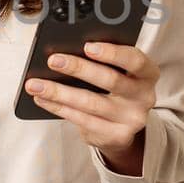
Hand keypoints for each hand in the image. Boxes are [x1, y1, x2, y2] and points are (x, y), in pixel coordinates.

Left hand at [25, 41, 157, 174]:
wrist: (123, 127)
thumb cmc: (116, 89)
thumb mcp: (119, 73)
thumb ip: (104, 61)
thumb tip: (68, 49)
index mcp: (147, 74)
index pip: (135, 60)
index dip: (112, 53)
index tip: (87, 46)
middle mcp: (144, 97)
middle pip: (110, 81)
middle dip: (79, 68)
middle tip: (53, 60)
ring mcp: (131, 119)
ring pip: (91, 103)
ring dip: (59, 92)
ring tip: (35, 84)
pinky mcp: (116, 136)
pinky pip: (82, 120)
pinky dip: (59, 108)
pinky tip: (43, 99)